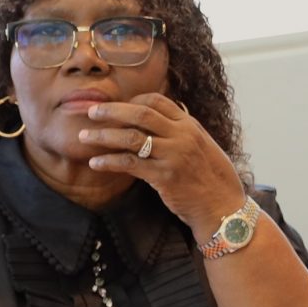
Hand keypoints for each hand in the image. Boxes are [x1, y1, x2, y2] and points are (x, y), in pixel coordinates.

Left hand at [75, 94, 249, 238]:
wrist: (223, 205)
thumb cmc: (212, 177)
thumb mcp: (202, 145)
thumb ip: (181, 131)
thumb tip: (161, 119)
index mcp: (190, 125)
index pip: (157, 101)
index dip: (132, 100)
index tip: (116, 106)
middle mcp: (182, 135)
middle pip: (140, 113)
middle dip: (112, 110)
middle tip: (91, 112)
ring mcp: (173, 155)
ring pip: (131, 137)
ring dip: (104, 136)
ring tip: (84, 137)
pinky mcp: (164, 176)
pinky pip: (129, 164)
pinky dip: (109, 162)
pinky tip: (95, 163)